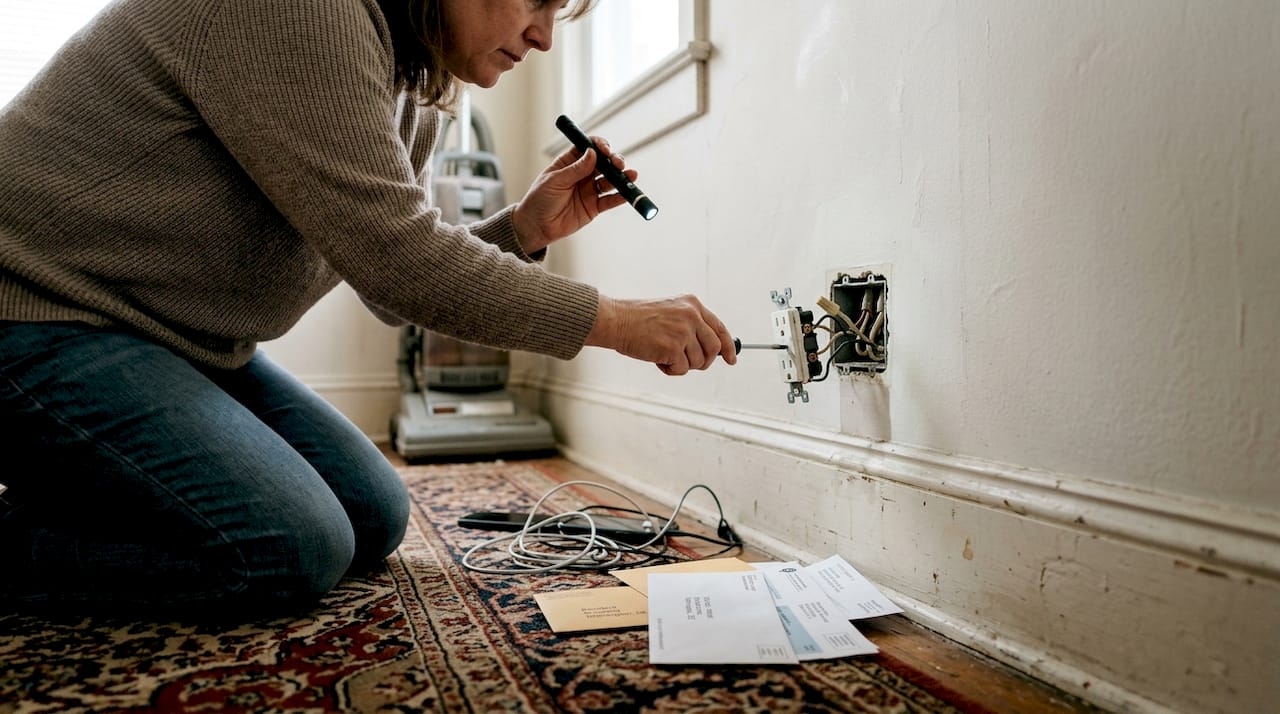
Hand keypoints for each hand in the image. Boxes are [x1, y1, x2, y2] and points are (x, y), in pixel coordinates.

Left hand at [512, 137, 636, 253]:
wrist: (536, 226)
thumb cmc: (539, 200)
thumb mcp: (555, 181)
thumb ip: (575, 169)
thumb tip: (592, 153)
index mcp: (570, 162)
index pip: (589, 148)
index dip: (599, 146)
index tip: (605, 150)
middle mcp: (582, 174)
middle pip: (604, 163)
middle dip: (614, 161)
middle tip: (619, 164)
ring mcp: (589, 190)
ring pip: (610, 180)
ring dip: (622, 177)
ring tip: (631, 176)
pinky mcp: (594, 207)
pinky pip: (610, 200)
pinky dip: (620, 197)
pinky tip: (628, 194)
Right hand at [586, 295, 737, 374]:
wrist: (617, 321)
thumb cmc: (639, 320)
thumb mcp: (671, 312)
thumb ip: (692, 325)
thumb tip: (712, 350)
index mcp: (692, 304)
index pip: (719, 328)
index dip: (728, 347)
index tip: (732, 359)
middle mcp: (691, 315)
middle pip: (714, 348)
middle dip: (705, 362)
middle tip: (689, 364)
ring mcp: (683, 331)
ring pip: (698, 362)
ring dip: (682, 365)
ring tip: (664, 356)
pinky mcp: (673, 347)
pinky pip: (682, 369)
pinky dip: (670, 370)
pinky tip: (656, 359)